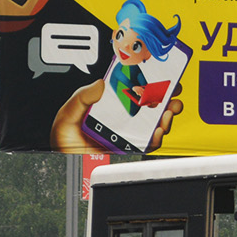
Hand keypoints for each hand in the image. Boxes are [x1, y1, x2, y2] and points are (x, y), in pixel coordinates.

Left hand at [51, 80, 183, 153]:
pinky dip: (158, 136)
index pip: (130, 89)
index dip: (145, 79)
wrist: (65, 166)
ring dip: (166, 114)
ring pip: (155, 122)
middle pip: (149, 105)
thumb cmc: (64, 142)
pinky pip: (150, 143)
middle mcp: (122, 119)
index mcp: (108, 106)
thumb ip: (81, 98)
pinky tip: (158, 130)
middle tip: (172, 89)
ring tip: (167, 110)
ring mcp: (129, 134)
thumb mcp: (67, 114)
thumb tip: (99, 83)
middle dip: (165, 95)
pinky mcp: (132, 150)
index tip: (156, 71)